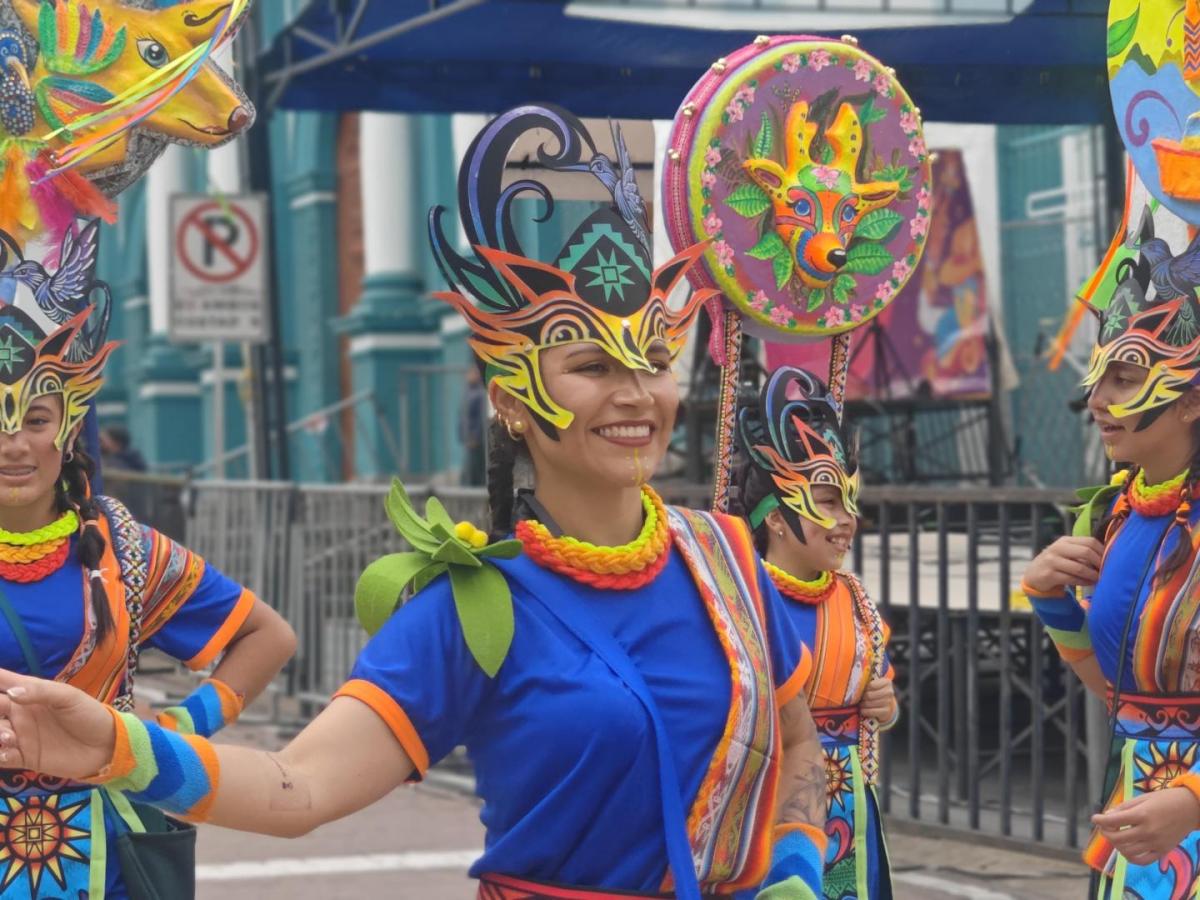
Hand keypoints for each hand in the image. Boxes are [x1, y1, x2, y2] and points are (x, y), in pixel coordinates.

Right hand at [0, 670, 114, 780]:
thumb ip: (40, 693)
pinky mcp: (23, 757)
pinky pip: (2, 756)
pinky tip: (7, 753)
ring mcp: (19, 735)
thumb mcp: (68, 697)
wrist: (105, 746)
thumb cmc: (88, 714)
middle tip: (3, 720)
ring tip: (9, 737)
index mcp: (29, 693)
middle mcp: (19, 713)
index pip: (3, 682)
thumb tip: (13, 693)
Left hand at [860, 677, 894, 721]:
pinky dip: (865, 711)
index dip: (863, 688)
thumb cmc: (875, 691)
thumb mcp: (873, 684)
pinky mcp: (886, 711)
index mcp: (886, 682)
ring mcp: (888, 702)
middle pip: (869, 695)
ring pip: (869, 703)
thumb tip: (855, 685)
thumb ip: (867, 683)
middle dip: (862, 697)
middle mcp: (889, 692)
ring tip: (861, 703)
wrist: (886, 703)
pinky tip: (863, 710)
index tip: (860, 690)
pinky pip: (872, 712)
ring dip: (863, 704)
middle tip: (858, 698)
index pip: (871, 685)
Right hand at [1022, 536, 1103, 594]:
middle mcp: (1057, 548)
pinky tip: (1089, 583)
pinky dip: (1084, 582)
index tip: (1109, 560)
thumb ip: (1082, 552)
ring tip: (1098, 579)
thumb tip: (1107, 556)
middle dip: (1099, 563)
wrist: (1033, 575)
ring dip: (1093, 575)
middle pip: (1086, 552)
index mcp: (1064, 540)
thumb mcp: (1066, 553)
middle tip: (1105, 570)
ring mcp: (1052, 561)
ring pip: (1080, 568)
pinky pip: (1072, 579)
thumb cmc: (1055, 563)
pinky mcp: (1049, 575)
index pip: (1089, 541)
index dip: (1102, 551)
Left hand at [1092, 788, 1199, 865]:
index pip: (1113, 821)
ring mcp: (1156, 843)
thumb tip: (1106, 816)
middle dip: (1106, 833)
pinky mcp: (1162, 851)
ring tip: (1116, 836)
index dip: (1100, 820)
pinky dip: (1130, 857)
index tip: (1094, 818)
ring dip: (1116, 845)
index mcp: (1142, 815)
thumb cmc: (1164, 800)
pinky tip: (1126, 849)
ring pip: (1127, 851)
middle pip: (1117, 839)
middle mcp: (1148, 831)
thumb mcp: (1142, 798)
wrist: (1190, 809)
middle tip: (1104, 827)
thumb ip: (1124, 808)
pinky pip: (1142, 860)